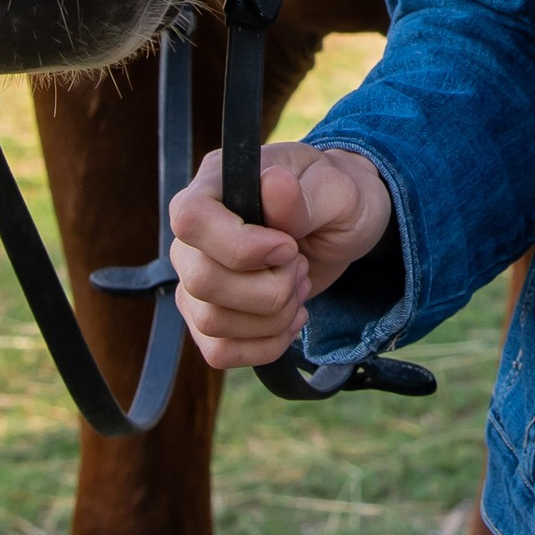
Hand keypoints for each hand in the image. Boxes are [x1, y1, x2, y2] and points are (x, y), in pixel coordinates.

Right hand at [168, 143, 393, 372]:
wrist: (344, 227)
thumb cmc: (336, 197)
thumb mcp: (337, 189)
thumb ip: (304, 196)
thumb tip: (273, 184)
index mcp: (217, 184)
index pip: (190, 220)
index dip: (238, 247)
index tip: (288, 248)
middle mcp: (196, 234)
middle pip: (200, 281)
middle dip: (267, 288)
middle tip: (300, 265)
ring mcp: (198, 276)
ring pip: (210, 322)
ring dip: (272, 316)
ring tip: (299, 285)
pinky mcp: (212, 313)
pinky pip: (218, 350)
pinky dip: (265, 344)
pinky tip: (290, 318)